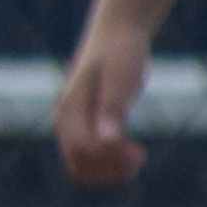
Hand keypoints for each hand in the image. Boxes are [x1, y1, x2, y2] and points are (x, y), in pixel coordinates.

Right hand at [53, 24, 152, 187]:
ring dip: (110, 170)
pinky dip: (111, 164)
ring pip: (83, 167)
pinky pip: (91, 158)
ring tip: (138, 156)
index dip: (110, 159)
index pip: (82, 151)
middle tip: (140, 155)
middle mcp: (66, 122)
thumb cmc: (121, 55)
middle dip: (109, 169)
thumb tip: (108, 140)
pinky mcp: (86, 126)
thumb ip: (112, 109)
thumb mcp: (121, 79)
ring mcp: (74, 126)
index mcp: (70, 110)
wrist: (117, 36)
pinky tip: (133, 151)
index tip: (139, 151)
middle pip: (79, 165)